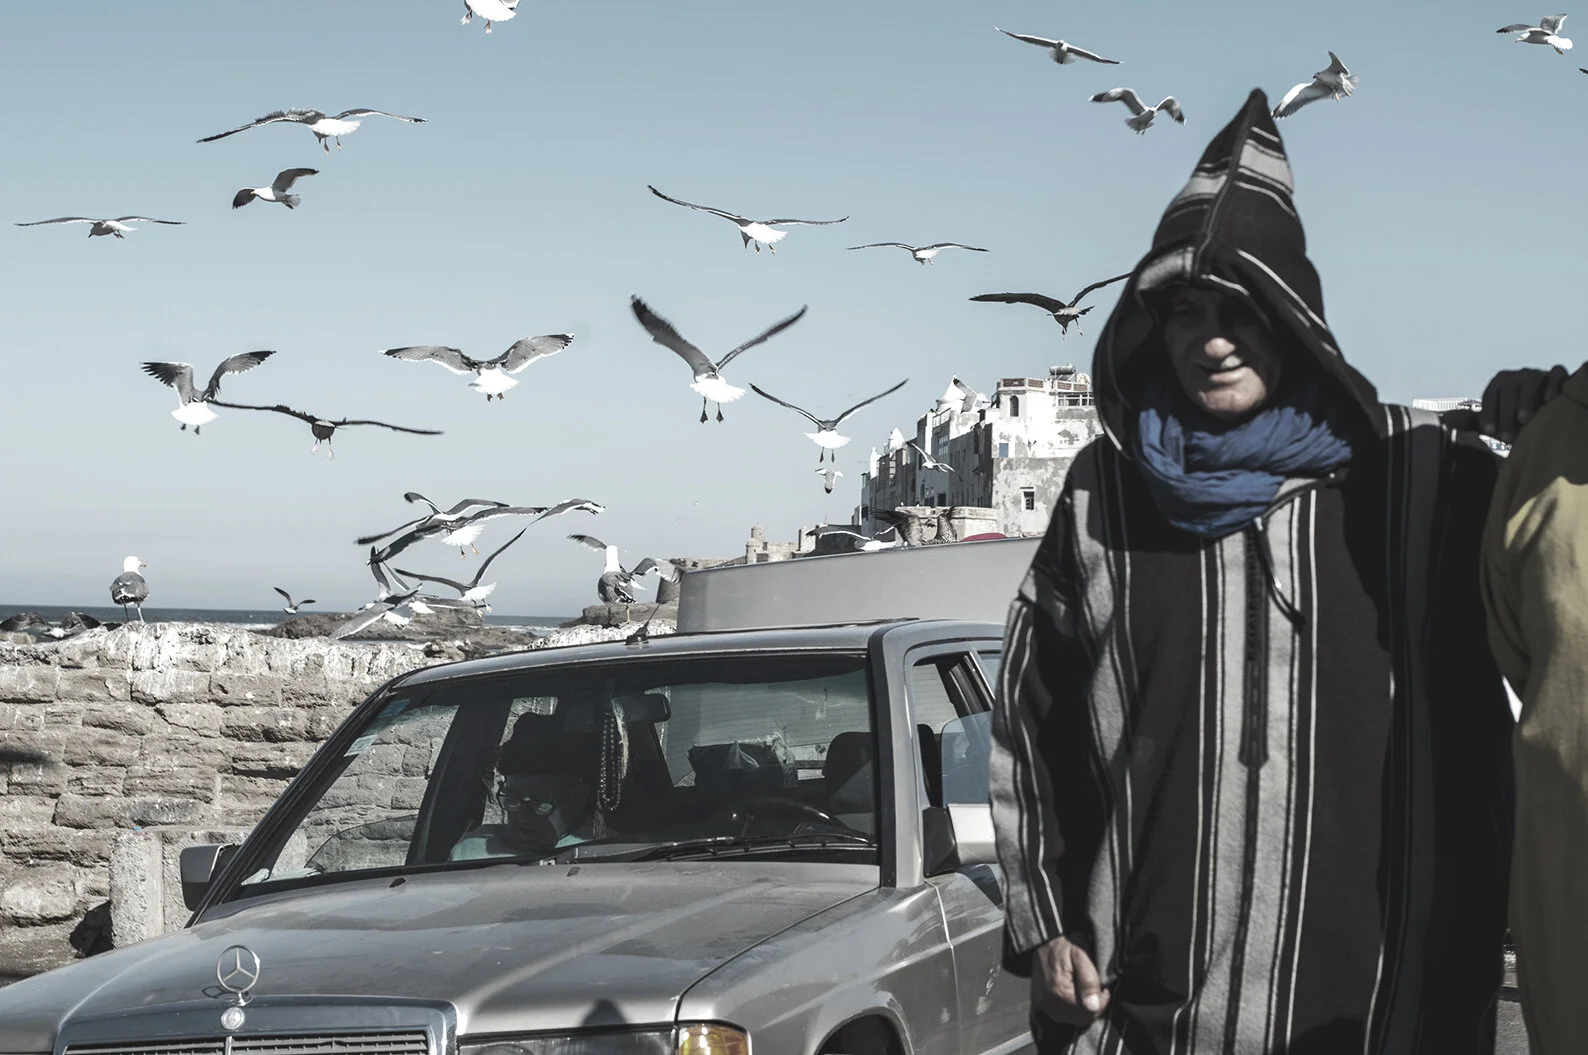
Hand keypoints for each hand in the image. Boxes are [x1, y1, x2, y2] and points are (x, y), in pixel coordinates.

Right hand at [1031, 934, 1110, 1025]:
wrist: (1043, 938)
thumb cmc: (1064, 944)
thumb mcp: (1081, 955)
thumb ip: (1089, 980)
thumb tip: (1093, 1005)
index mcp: (1062, 992)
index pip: (1091, 1012)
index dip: (1102, 1000)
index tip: (1102, 986)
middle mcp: (1050, 1004)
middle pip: (1081, 1019)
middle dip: (1092, 1006)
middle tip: (1094, 987)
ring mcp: (1043, 1005)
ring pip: (1071, 1019)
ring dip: (1081, 1009)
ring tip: (1083, 990)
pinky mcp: (1039, 1003)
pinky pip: (1059, 1016)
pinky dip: (1068, 1010)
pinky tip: (1072, 997)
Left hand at [1448, 365, 1568, 443]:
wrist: (1546, 417)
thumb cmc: (1517, 421)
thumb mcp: (1496, 422)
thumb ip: (1472, 421)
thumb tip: (1445, 420)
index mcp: (1498, 385)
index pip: (1490, 396)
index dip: (1487, 414)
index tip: (1488, 432)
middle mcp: (1517, 376)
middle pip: (1508, 388)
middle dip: (1506, 413)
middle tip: (1506, 436)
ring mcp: (1538, 374)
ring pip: (1531, 380)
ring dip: (1526, 399)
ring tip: (1525, 420)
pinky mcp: (1558, 375)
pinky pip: (1557, 373)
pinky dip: (1553, 384)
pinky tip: (1549, 400)